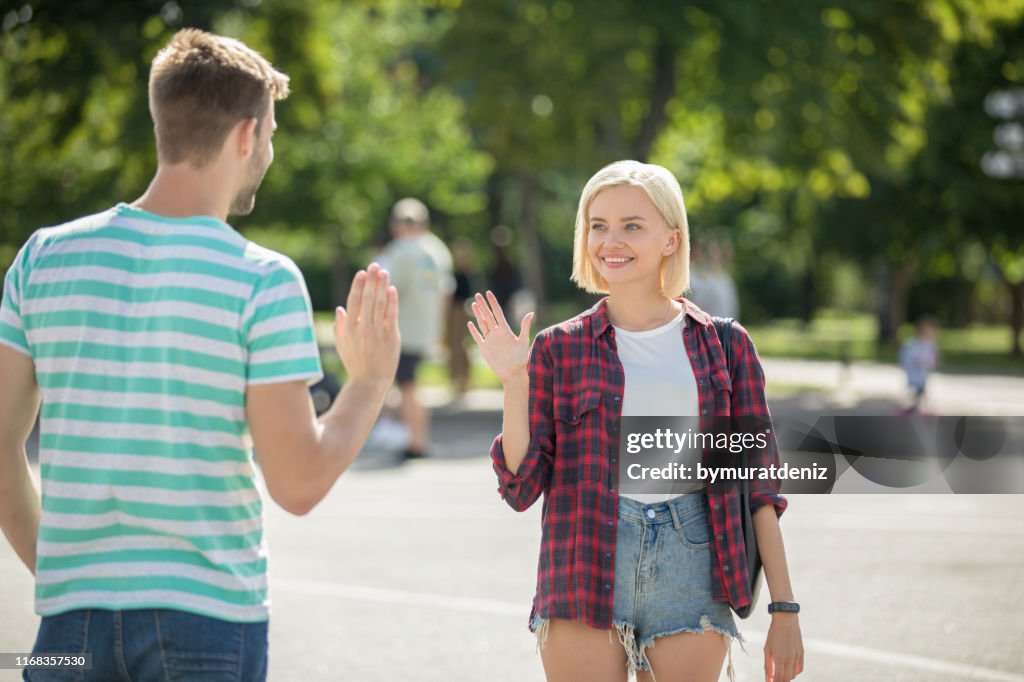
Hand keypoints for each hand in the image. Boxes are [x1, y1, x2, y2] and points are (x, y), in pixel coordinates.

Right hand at [335, 263, 399, 385]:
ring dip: (382, 286)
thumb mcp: (342, 344)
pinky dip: (392, 301)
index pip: (354, 301)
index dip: (358, 285)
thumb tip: (340, 308)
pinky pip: (391, 315)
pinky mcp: (391, 337)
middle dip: (372, 280)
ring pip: (380, 304)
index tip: (362, 273)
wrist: (370, 382)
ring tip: (384, 272)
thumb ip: (340, 326)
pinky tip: (392, 289)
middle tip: (375, 265)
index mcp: (349, 329)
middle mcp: (362, 328)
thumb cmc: (355, 363)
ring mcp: (377, 332)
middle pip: (368, 299)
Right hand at [467, 291, 532, 384]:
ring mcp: (489, 339)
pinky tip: (470, 323)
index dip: (493, 302)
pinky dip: (473, 331)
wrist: (513, 372)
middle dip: (483, 305)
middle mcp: (496, 332)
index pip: (497, 312)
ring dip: (477, 314)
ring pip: (482, 324)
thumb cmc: (521, 357)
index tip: (488, 293)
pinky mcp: (484, 348)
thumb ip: (525, 326)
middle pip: (488, 315)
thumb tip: (531, 313)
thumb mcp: (524, 340)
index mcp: (505, 329)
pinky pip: (477, 337)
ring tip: (473, 304)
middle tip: (478, 294)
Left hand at [764, 614, 803, 681]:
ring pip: (794, 675)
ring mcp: (797, 656)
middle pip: (787, 679)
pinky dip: (794, 672)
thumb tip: (768, 678)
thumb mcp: (767, 649)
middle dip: (780, 680)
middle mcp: (790, 659)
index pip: (779, 678)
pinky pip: (800, 668)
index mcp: (780, 658)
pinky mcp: (802, 653)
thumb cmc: (774, 634)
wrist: (786, 620)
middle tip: (774, 678)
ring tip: (780, 672)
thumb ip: (768, 665)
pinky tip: (788, 669)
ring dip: (787, 676)